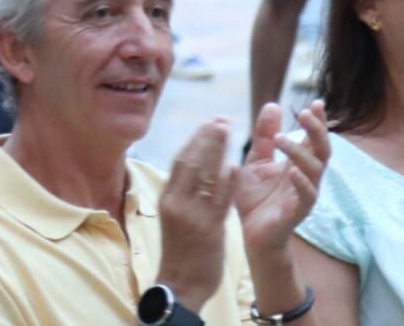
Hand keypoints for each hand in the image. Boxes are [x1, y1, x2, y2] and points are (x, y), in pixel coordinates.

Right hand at [157, 117, 237, 310]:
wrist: (180, 284)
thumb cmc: (180, 250)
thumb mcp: (175, 217)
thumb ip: (185, 194)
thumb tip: (197, 169)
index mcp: (167, 198)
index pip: (180, 160)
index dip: (195, 139)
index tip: (209, 123)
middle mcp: (177, 203)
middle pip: (191, 162)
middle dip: (206, 138)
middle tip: (220, 119)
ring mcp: (192, 216)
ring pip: (204, 175)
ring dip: (217, 150)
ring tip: (227, 131)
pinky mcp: (208, 229)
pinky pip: (218, 200)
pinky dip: (226, 181)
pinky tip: (235, 165)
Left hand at [235, 101, 328, 255]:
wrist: (250, 233)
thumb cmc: (257, 197)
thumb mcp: (256, 161)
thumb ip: (264, 136)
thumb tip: (273, 104)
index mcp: (297, 163)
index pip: (313, 139)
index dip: (318, 121)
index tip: (317, 102)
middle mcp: (306, 177)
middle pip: (321, 151)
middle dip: (317, 131)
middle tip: (306, 112)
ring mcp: (304, 195)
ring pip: (314, 171)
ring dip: (299, 153)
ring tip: (282, 139)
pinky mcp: (296, 213)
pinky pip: (306, 198)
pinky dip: (302, 184)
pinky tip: (293, 172)